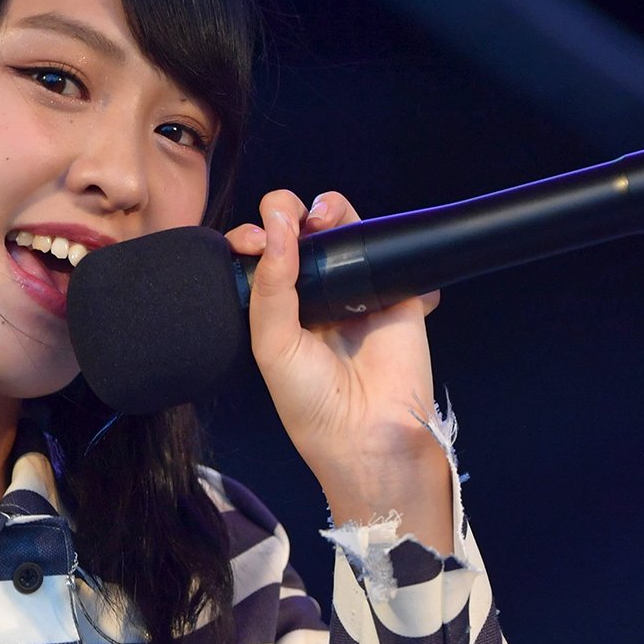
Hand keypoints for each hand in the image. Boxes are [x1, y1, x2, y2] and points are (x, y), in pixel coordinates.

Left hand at [224, 189, 452, 550]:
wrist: (366, 433)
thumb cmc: (311, 403)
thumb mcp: (272, 343)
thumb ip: (270, 284)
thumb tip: (275, 225)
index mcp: (279, 312)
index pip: (261, 258)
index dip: (253, 237)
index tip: (248, 239)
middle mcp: (315, 298)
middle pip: (301, 234)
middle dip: (289, 212)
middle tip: (286, 219)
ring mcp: (355, 292)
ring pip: (343, 230)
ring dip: (331, 210)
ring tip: (323, 217)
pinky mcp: (395, 293)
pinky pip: (388, 249)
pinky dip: (382, 235)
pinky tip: (364, 240)